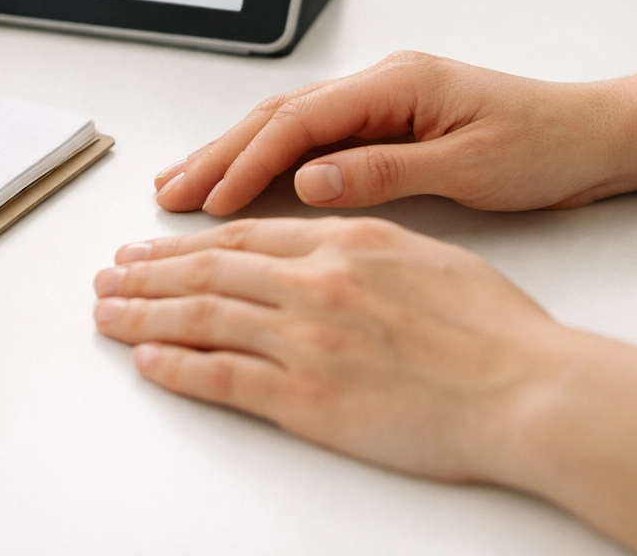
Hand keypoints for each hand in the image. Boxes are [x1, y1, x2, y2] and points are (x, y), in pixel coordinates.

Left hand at [93, 217, 636, 555]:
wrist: (530, 389)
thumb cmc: (498, 331)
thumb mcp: (429, 255)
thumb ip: (365, 241)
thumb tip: (328, 238)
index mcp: (346, 242)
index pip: (243, 237)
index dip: (187, 241)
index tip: (153, 244)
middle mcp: (315, 283)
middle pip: (207, 271)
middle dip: (147, 272)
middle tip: (108, 274)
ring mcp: (306, 340)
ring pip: (200, 317)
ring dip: (143, 314)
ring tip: (106, 312)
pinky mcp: (307, 398)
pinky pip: (222, 376)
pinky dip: (176, 367)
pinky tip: (147, 362)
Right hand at [153, 49, 636, 215]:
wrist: (597, 136)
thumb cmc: (547, 147)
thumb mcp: (469, 167)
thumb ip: (384, 172)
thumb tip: (309, 180)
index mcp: (395, 84)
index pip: (299, 122)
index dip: (247, 161)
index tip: (211, 200)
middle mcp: (379, 83)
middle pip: (277, 116)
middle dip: (218, 153)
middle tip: (169, 191)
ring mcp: (380, 99)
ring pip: (287, 125)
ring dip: (233, 153)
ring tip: (184, 183)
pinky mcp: (387, 122)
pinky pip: (311, 138)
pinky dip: (269, 158)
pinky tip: (242, 177)